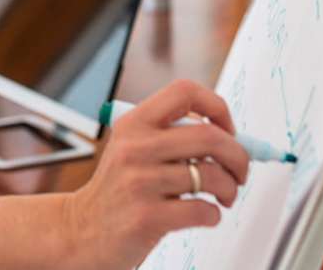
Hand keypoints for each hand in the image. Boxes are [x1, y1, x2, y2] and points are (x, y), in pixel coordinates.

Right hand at [62, 79, 249, 269]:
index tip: (227, 129)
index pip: (184, 92)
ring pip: (212, 175)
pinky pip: (203, 210)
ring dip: (230, 188)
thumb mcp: (131, 149)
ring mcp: (140, 182)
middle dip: (238, 156)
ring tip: (224, 195)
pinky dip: (214, 215)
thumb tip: (228, 136)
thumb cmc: (116, 190)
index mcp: (134, 123)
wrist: (82, 230)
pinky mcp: (147, 217)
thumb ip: (170, 136)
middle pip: (209, 136)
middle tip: (240, 170)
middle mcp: (135, 147)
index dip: (216, 107)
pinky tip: (205, 214)